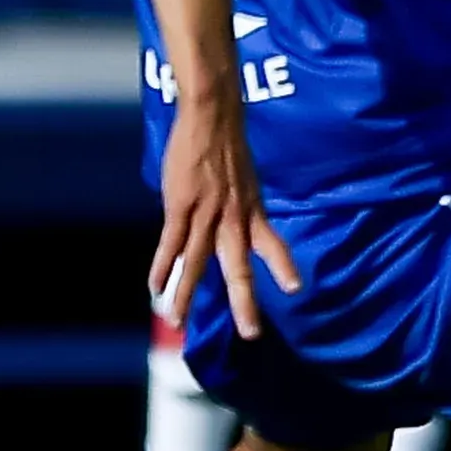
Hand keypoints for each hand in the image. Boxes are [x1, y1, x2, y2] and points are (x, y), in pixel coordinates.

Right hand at [149, 88, 300, 338]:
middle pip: (239, 267)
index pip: (273, 244)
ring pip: (196, 264)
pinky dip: (161, 268)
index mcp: (253, 211)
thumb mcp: (245, 180)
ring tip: (178, 322)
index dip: (283, 265)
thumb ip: (240, 206)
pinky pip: (169, 244)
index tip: (296, 288)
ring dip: (185, 295)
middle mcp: (234, 218)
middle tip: (252, 332)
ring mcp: (206, 213)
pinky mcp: (180, 206)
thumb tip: (232, 223)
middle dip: (245, 302)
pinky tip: (154, 288)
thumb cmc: (227, 147)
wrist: (213, 117)